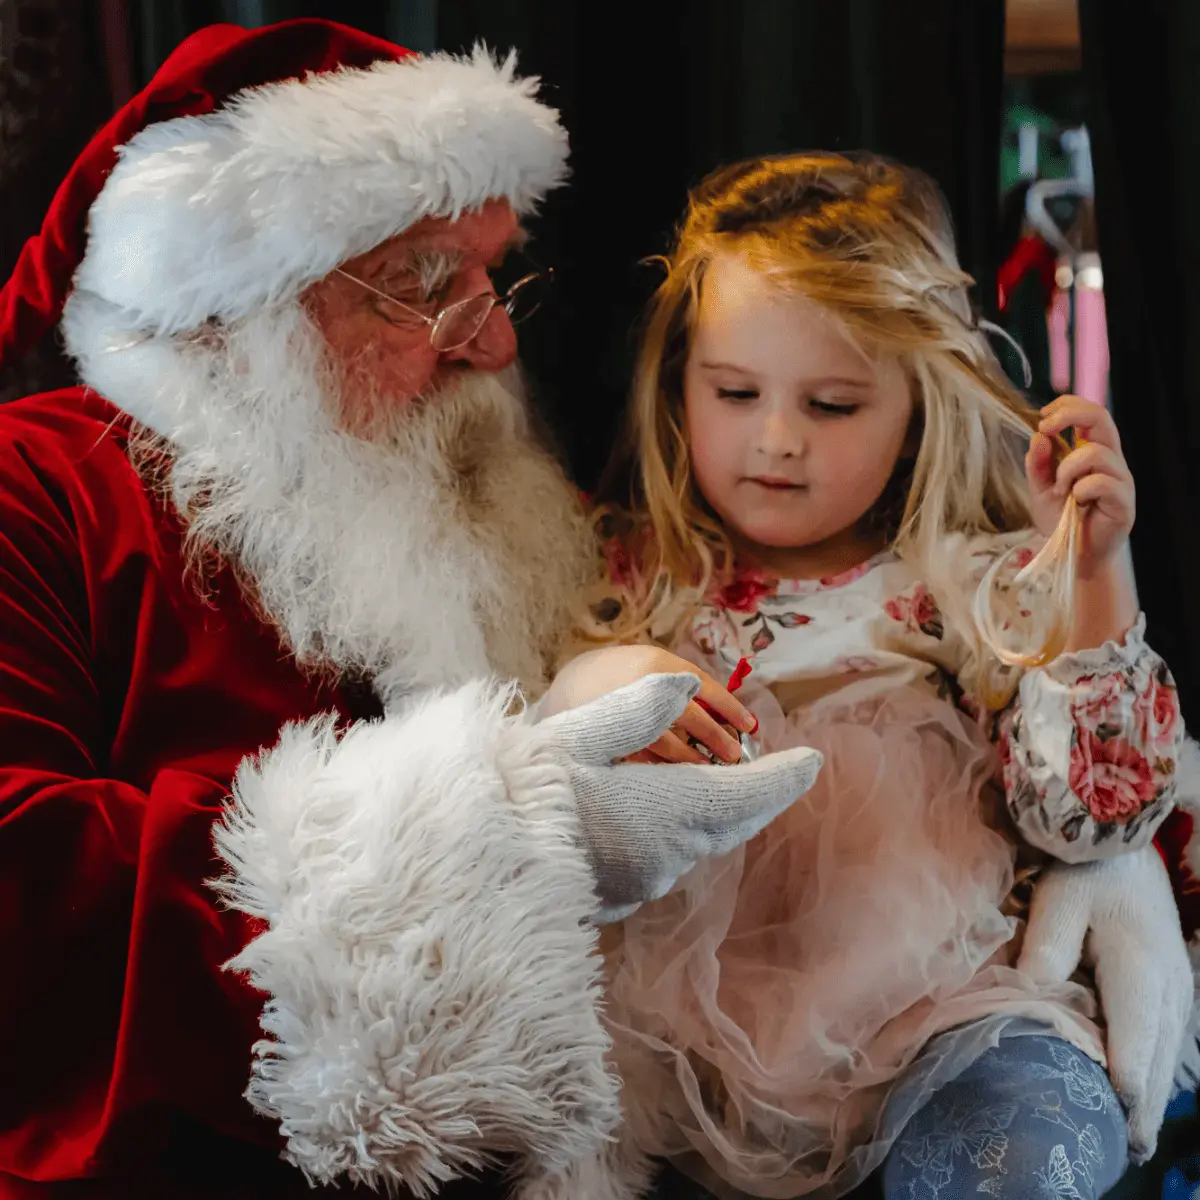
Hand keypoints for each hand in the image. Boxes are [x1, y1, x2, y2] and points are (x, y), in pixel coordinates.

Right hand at [537, 672, 822, 922]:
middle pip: (731, 822)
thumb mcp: (571, 738)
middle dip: (758, 795)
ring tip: (734, 787)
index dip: (782, 778)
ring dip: (722, 813)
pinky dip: (687, 833)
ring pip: (701, 842)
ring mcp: (643, 881)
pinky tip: (675, 820)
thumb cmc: (517, 794)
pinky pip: (671, 858)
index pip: (745, 795)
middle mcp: (666, 855)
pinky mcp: (620, 894)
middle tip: (783, 773)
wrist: (476, 868)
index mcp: (665, 812)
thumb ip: (633, 711)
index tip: (813, 761)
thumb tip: (683, 687)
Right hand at [541, 645, 755, 764]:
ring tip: (707, 770)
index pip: (704, 686)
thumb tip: (726, 716)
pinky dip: (660, 767)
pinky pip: (641, 756)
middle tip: (734, 755)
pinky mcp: (609, 736)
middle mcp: (644, 685)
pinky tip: (674, 777)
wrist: (573, 681)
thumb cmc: (626, 676)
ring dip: (690, 758)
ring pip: (665, 741)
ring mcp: (624, 713)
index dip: (730, 708)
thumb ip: (683, 687)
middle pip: (689, 715)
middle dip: (715, 737)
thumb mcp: (655, 668)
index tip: (751, 726)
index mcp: (660, 664)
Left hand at [1016, 849, 1193, 1161]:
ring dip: (1151, 1092)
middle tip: (1124, 1150)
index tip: (1113, 1119)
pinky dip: (1155, 1067)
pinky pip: (1169, 1038)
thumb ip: (1047, 946)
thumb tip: (1034, 994)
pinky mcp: (1171, 985)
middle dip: (1141, 1104)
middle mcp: (1169, 987)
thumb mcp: (1059, 898)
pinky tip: (1137, 1090)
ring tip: (1131, 1136)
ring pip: (1169, 1053)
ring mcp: (1176, 987)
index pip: (1136, 1040)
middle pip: (1159, 1058)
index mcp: (1141, 970)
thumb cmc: (1085, 871)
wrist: (1123, 844)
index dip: (1125, 1083)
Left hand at [1026, 394, 1134, 579]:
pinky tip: (1076, 502)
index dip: (1068, 406)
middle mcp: (1110, 460)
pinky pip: (1103, 481)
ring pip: (1096, 452)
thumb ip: (1037, 463)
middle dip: (1070, 416)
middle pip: (1102, 418)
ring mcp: (1120, 479)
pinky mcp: (1124, 501)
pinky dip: (1082, 488)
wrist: (1074, 556)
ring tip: (1059, 489)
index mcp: (1092, 452)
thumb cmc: (1061, 520)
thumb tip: (1039, 436)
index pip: (1089, 414)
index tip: (1043, 416)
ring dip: (1068, 468)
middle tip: (1045, 428)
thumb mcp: (1039, 489)